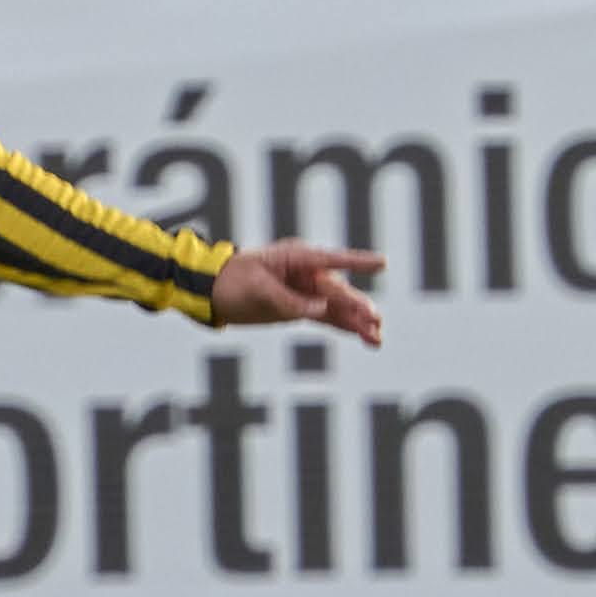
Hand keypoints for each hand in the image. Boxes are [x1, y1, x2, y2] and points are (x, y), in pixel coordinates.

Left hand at [213, 241, 383, 346]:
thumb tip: (322, 308)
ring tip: (377, 338)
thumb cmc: (233, 281)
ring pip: (337, 308)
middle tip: (375, 320)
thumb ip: (290, 300)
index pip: (332, 259)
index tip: (382, 263)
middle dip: (358, 307)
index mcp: (297, 258)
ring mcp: (305, 292)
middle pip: (338, 291)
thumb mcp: (258, 290)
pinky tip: (365, 338)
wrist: (213, 293)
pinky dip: (345, 328)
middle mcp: (306, 274)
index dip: (358, 262)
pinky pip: (328, 318)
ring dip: (357, 323)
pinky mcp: (300, 309)